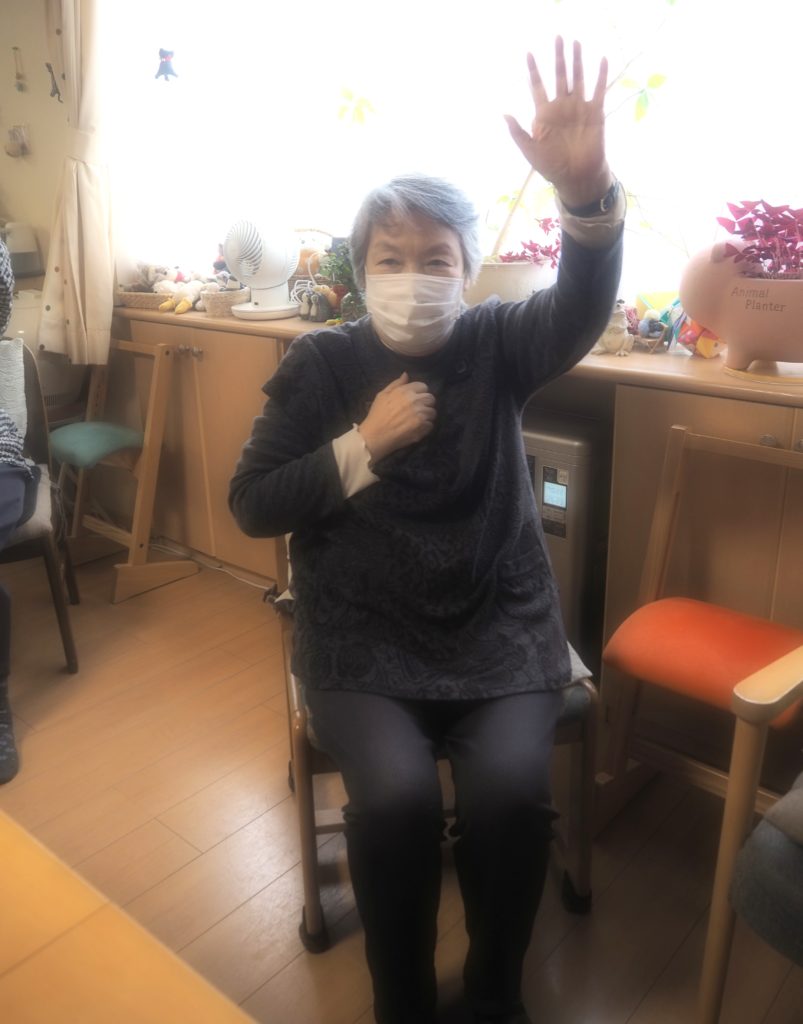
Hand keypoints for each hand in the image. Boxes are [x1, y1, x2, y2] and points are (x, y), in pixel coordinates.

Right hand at [358, 372, 435, 462]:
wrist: (375, 436)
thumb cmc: (377, 415)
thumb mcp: (382, 395)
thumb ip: (396, 384)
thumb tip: (406, 375)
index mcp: (406, 391)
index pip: (423, 386)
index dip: (420, 392)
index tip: (415, 398)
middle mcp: (415, 401)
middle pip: (431, 398)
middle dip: (426, 403)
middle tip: (418, 409)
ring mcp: (420, 415)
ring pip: (433, 412)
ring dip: (427, 416)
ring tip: (417, 420)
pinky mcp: (422, 428)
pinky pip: (430, 425)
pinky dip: (425, 427)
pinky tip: (416, 428)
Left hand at [505, 37, 610, 208]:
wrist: (576, 177)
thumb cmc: (551, 166)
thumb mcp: (530, 150)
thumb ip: (518, 132)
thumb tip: (504, 114)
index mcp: (544, 114)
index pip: (537, 86)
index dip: (533, 71)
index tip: (529, 54)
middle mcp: (561, 107)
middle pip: (559, 76)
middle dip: (558, 57)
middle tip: (558, 37)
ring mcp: (578, 108)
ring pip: (578, 78)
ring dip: (577, 61)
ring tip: (575, 42)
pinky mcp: (595, 113)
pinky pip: (598, 90)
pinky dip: (601, 75)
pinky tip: (602, 60)